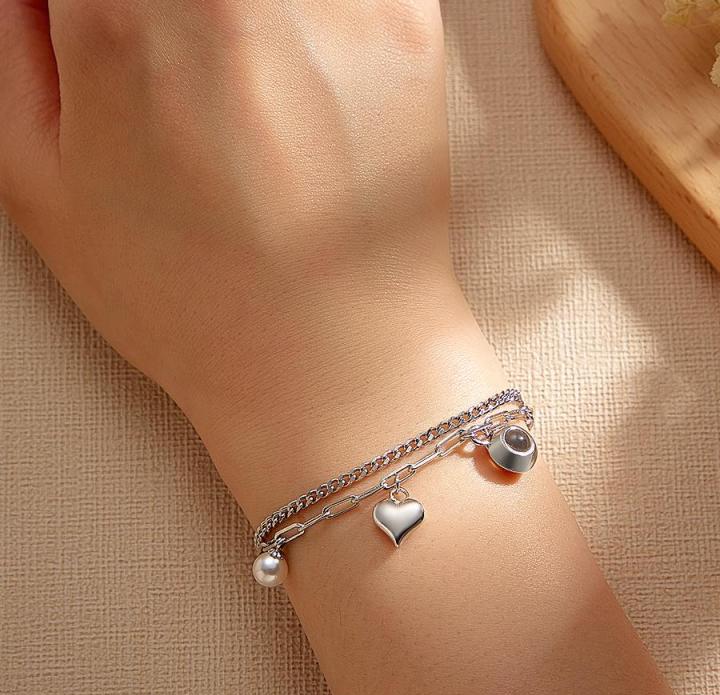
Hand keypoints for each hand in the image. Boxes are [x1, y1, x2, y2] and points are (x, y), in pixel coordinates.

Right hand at [0, 0, 451, 408]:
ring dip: (247, 18)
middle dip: (176, 12)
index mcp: (124, 17)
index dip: (102, 3)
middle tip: (178, 61)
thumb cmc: (193, 302)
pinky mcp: (409, 29)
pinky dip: (314, 16)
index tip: (117, 30)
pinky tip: (298, 79)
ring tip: (242, 85)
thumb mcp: (43, 186)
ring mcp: (336, 4)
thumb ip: (20, 45)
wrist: (330, 360)